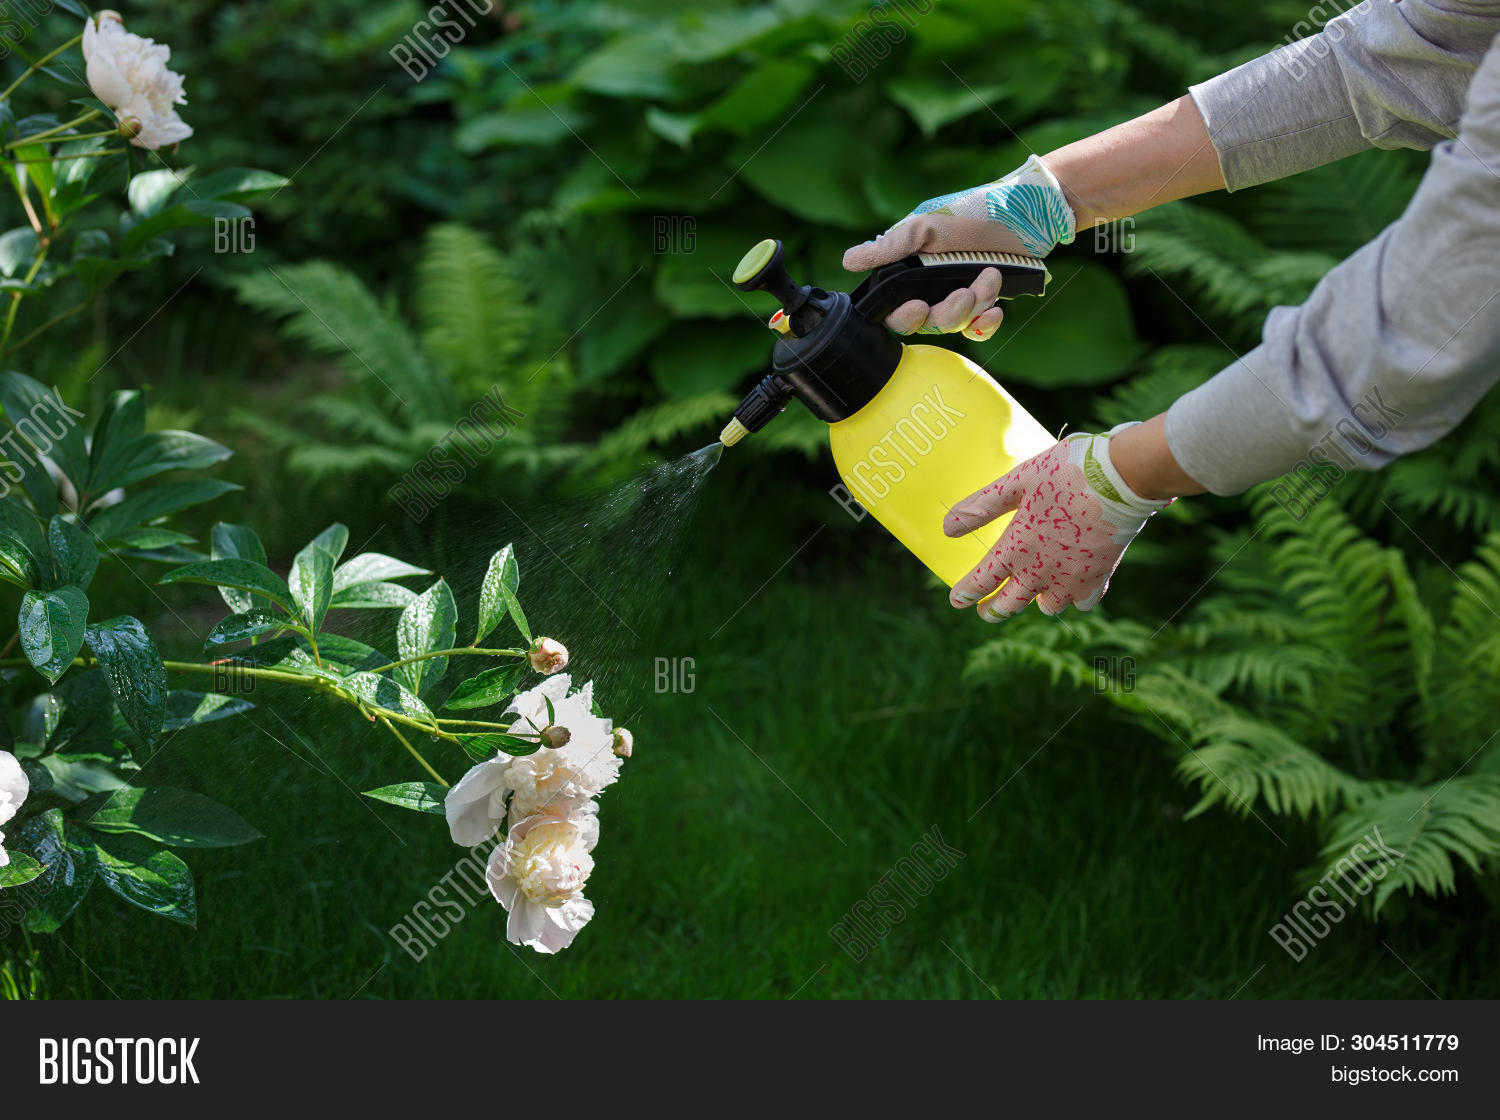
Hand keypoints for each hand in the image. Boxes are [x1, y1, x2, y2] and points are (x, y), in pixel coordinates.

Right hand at [843, 154, 1075, 337]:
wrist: (1029, 212)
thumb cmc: (974, 211)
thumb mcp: (927, 225)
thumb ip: (890, 247)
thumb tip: (848, 261)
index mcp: (909, 267)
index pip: (892, 308)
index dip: (903, 316)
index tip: (919, 306)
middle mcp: (929, 284)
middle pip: (925, 322)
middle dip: (947, 312)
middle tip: (966, 293)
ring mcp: (957, 293)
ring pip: (953, 325)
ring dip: (973, 307)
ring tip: (991, 278)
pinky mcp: (984, 301)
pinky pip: (977, 329)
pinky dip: (986, 324)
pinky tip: (997, 310)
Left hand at [944, 424, 1169, 620]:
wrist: (1121, 478)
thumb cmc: (1065, 472)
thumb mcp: (1016, 481)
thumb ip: (981, 507)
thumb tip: (947, 528)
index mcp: (1016, 548)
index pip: (982, 580)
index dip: (966, 593)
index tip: (956, 600)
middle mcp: (1041, 571)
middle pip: (1010, 605)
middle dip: (993, 610)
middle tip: (985, 611)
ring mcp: (1072, 578)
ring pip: (1048, 607)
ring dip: (1036, 602)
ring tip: (1033, 593)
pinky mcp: (1100, 576)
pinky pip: (1083, 601)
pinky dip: (1075, 597)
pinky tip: (1072, 586)